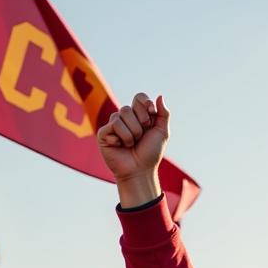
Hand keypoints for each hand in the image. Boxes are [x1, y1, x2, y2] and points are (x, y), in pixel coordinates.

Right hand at [97, 92, 169, 206]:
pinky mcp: (104, 133)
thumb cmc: (151, 153)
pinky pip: (114, 124)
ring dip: (133, 133)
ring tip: (131, 144)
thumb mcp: (162, 133)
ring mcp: (113, 125)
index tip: (152, 113)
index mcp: (138, 115)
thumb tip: (160, 96)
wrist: (140, 171)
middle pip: (130, 107)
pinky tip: (121, 145)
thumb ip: (163, 114)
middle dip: (141, 123)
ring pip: (122, 114)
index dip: (145, 103)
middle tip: (141, 137)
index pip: (139, 97)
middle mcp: (124, 118)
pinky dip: (123, 137)